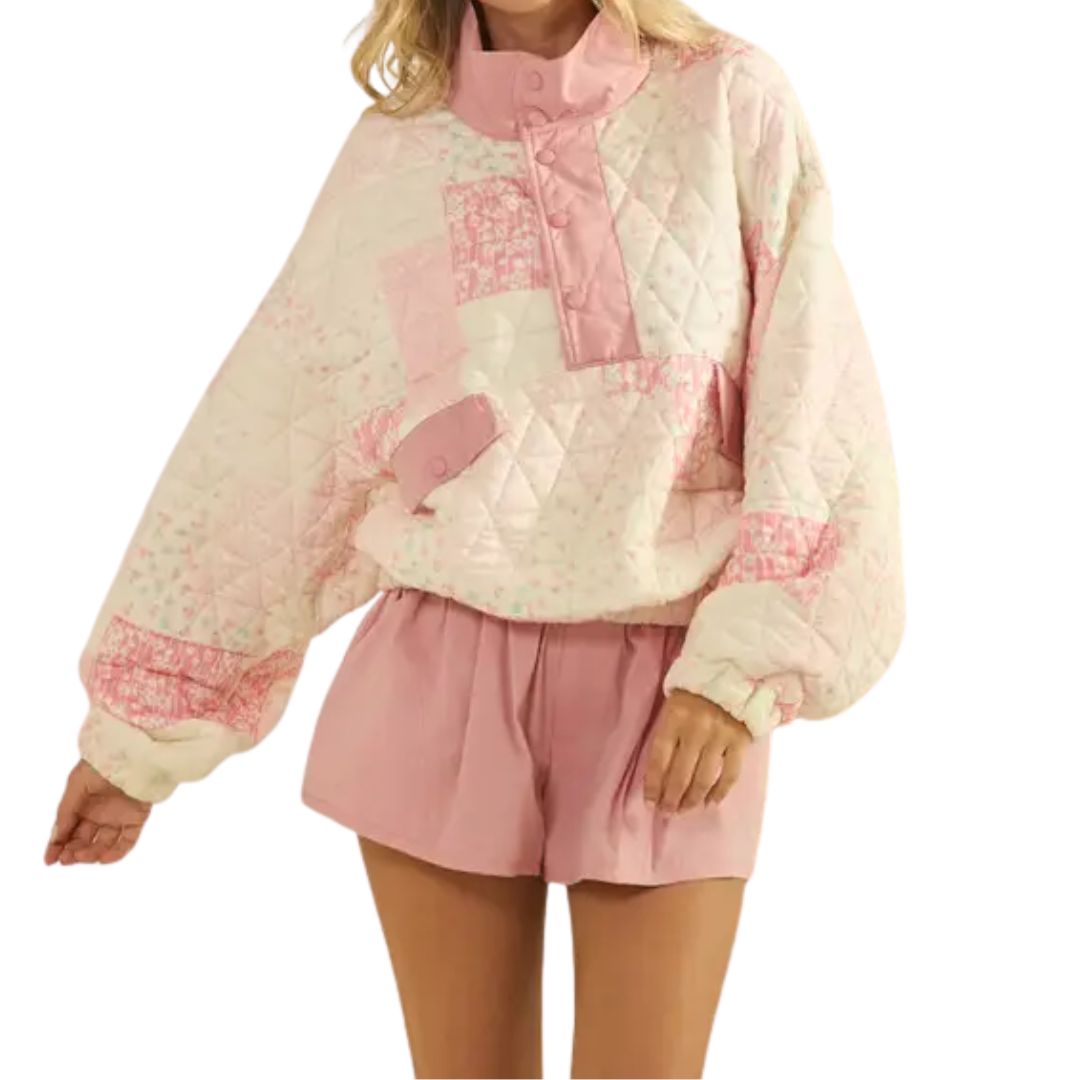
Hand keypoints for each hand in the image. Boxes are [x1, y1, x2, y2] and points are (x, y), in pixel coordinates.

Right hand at [44, 759, 151, 865]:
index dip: (57, 846)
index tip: (49, 860)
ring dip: (91, 854)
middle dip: (73, 851)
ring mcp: (118, 817)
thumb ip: (66, 813)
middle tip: (66, 858)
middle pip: (84, 840)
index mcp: (83, 804)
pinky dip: (116, 853)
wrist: (132, 753)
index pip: (68, 830)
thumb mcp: (76, 786)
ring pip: (103, 844)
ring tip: (81, 855)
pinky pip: (127, 841)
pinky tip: (102, 859)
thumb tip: (55, 839)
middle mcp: (100, 813)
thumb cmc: (101, 764)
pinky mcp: (137, 818)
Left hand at [642, 689, 752, 813]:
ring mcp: (720, 736)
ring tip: (684, 810)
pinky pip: (730, 774)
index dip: (653, 784)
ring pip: (704, 778)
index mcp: (674, 717)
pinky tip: (710, 803)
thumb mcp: (673, 703)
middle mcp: (696, 729)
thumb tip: (658, 772)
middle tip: (667, 812)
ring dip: (692, 799)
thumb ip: (667, 732)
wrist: (734, 672)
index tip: (650, 802)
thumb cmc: (695, 691)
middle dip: (671, 798)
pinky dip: (720, 792)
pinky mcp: (740, 741)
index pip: (659, 758)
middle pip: (680, 773)